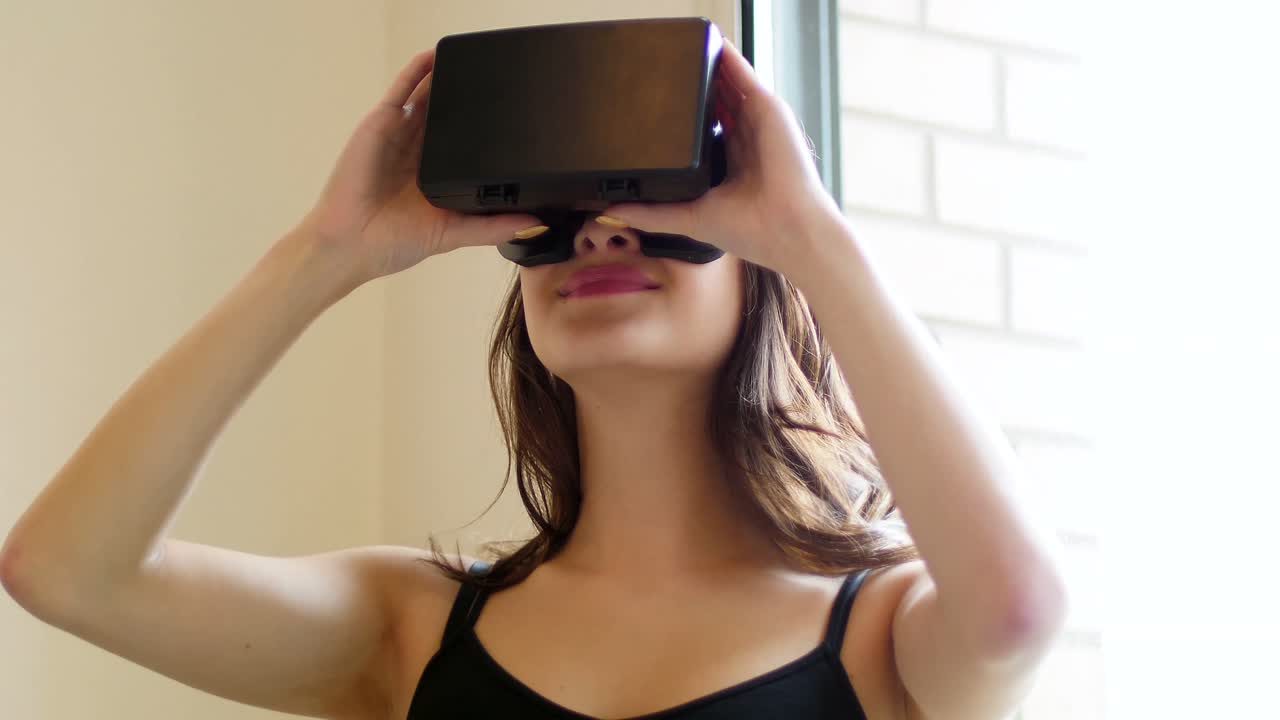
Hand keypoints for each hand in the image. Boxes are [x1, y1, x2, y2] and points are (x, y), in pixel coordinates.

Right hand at [295, 48, 543, 286]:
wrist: (350, 243)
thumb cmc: (393, 243)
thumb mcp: (453, 234)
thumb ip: (493, 228)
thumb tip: (536, 224)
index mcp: (436, 173)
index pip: (467, 142)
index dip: (487, 128)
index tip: (516, 113)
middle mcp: (418, 150)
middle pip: (449, 114)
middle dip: (471, 97)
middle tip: (502, 79)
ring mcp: (399, 133)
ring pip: (428, 96)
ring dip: (447, 77)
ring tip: (475, 58)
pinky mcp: (381, 123)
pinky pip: (400, 90)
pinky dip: (415, 71)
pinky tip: (433, 56)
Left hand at [597, 38, 843, 276]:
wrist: (786, 227)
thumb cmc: (750, 230)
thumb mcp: (688, 219)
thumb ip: (651, 213)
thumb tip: (611, 210)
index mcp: (731, 165)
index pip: (705, 131)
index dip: (684, 118)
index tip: (657, 106)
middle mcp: (745, 139)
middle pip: (717, 102)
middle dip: (694, 87)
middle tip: (664, 70)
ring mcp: (757, 120)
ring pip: (728, 83)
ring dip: (709, 66)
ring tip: (683, 48)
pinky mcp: (766, 107)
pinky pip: (742, 72)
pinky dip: (727, 57)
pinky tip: (710, 41)